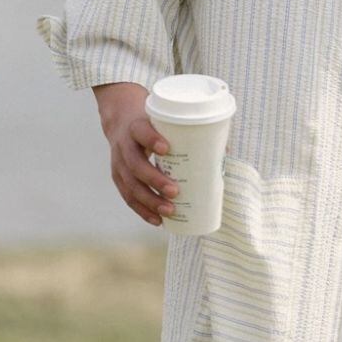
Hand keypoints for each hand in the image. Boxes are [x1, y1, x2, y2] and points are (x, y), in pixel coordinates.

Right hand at [92, 82, 177, 227]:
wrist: (122, 121)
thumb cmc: (152, 124)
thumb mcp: (164, 121)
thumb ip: (189, 133)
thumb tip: (223, 152)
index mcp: (136, 127)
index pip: (140, 131)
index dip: (151, 140)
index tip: (167, 148)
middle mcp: (124, 145)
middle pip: (135, 165)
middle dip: (154, 180)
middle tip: (175, 191)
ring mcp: (118, 163)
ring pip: (130, 185)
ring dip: (149, 201)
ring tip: (169, 211)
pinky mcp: (118, 177)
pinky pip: (128, 197)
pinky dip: (142, 210)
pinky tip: (156, 220)